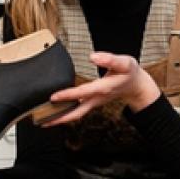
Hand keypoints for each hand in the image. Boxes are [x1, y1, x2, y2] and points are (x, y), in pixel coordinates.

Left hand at [42, 51, 160, 126]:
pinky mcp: (93, 103)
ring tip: (44, 122)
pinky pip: (78, 110)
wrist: (137, 86)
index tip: (53, 97)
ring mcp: (95, 103)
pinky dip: (67, 114)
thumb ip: (109, 59)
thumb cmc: (130, 73)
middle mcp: (97, 98)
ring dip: (61, 119)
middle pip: (77, 112)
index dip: (68, 95)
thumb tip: (93, 57)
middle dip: (60, 118)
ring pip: (77, 114)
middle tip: (42, 121)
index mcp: (104, 88)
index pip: (82, 93)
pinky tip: (56, 113)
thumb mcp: (124, 62)